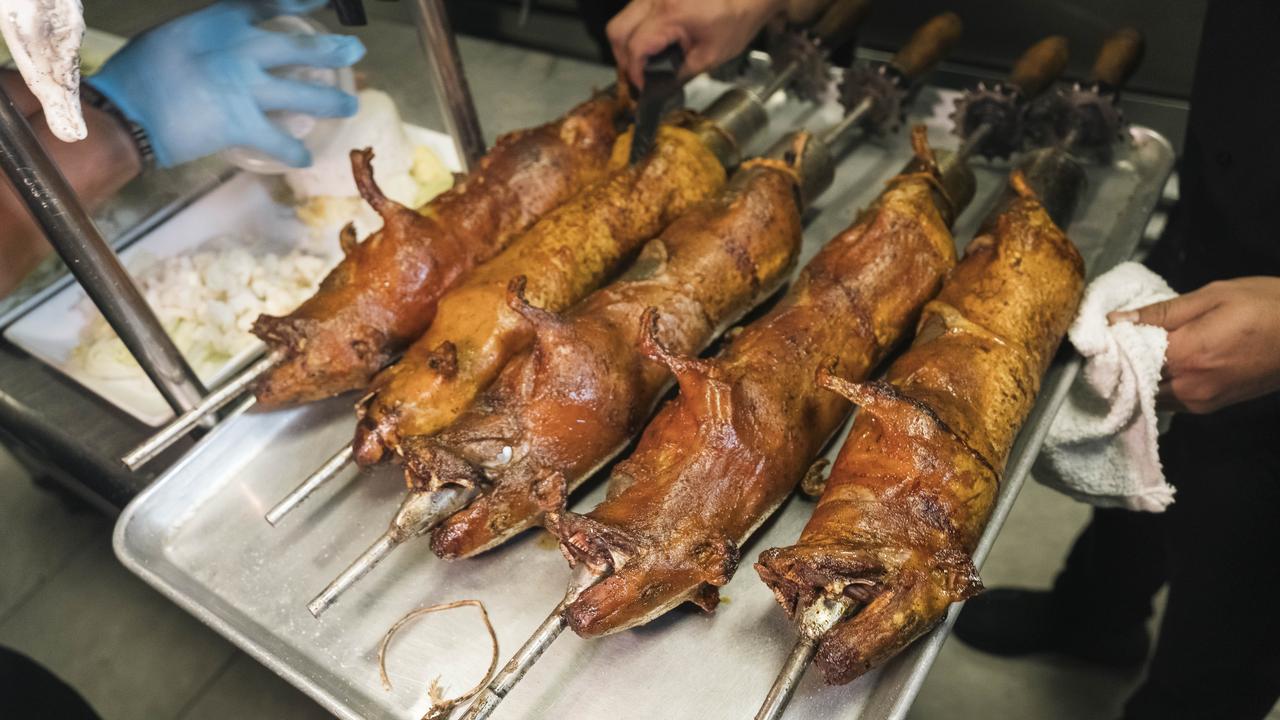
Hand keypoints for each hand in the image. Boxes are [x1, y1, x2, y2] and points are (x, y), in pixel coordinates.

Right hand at [87, 0, 364, 167]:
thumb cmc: (138, 73)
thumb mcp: (174, 36)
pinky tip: (307, 157)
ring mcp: (247, 88)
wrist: (125, 111)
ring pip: (305, 95)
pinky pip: (281, 141)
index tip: (321, 4)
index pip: (268, 4)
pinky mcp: (244, 124)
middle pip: (300, 48)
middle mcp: (241, 50)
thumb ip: (208, 37)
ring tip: (350, 105)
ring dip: (332, 101)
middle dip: (333, 51)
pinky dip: (295, 151)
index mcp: (220, 23)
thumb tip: (227, 46)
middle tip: (355, 51)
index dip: (299, 3)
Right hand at [607, 0, 784, 87]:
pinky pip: (634, 12)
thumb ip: (680, 73)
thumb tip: (658, 87)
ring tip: (644, 62)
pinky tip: (651, 44)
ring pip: (622, 20)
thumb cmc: (738, 18)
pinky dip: (636, 31)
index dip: (634, 72)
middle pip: (617, 30)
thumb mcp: (711, 56)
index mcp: (671, 14)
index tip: (642, 86)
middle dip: (623, 58)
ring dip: (627, 44)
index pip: (635, 47)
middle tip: (638, 76)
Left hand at [1109, 276, 1279, 413]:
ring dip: (1139, 376)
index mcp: (1187, 356)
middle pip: (1135, 381)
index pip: (1127, 358)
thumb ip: (1160, 312)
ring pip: (1150, 394)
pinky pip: (1170, 400)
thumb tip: (1116, 319)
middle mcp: (1190, 387)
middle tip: (1115, 342)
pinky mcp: (1211, 407)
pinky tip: (1162, 363)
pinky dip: (1158, 384)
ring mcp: (1201, 401)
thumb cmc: (1269, 307)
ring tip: (1138, 350)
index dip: (1110, 345)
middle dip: (1121, 363)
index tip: (1101, 333)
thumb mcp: (1213, 297)